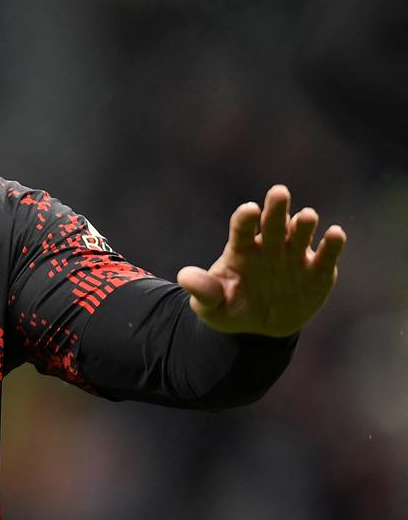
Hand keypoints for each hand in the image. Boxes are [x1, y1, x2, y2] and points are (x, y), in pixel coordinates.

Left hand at [177, 185, 346, 337]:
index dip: (245, 218)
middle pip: (273, 222)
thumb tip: (184, 277)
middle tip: (278, 191)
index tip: (249, 209)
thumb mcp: (211, 305)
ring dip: (304, 224)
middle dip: (276, 208)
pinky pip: (326, 256)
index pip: (242, 228)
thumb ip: (202, 290)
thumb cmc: (230, 308)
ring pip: (300, 234)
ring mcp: (295, 256)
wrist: (259, 328)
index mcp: (242, 249)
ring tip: (306, 216)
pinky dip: (332, 244)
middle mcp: (270, 246)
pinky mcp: (318, 272)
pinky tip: (336, 234)